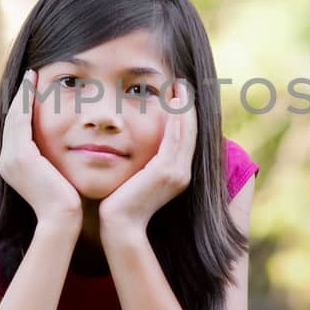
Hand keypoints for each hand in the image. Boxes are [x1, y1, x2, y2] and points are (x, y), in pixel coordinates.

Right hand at [0, 70, 82, 229]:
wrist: (62, 219)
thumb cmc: (68, 202)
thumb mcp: (57, 175)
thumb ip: (53, 159)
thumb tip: (65, 147)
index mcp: (12, 165)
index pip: (16, 128)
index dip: (23, 106)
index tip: (33, 87)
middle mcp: (6, 161)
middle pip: (12, 118)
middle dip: (20, 95)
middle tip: (30, 74)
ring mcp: (10, 158)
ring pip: (14, 115)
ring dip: (22, 93)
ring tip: (31, 74)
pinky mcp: (20, 156)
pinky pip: (21, 118)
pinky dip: (26, 99)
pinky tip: (35, 83)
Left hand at [98, 80, 196, 239]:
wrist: (119, 226)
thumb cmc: (119, 203)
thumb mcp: (134, 177)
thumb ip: (141, 161)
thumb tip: (133, 144)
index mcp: (177, 174)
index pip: (184, 137)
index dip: (184, 115)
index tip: (178, 94)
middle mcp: (182, 173)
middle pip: (190, 131)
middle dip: (187, 106)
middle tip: (183, 83)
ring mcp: (177, 173)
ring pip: (186, 131)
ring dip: (184, 107)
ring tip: (180, 85)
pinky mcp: (167, 171)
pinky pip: (175, 137)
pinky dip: (177, 117)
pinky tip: (174, 100)